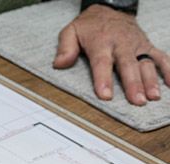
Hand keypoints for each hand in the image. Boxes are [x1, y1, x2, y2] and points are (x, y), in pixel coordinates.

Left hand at [53, 4, 169, 104]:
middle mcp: (121, 44)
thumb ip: (65, 48)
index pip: (102, 63)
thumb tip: (59, 64)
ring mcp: (136, 45)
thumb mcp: (71, 31)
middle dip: (133, 83)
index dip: (103, 79)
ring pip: (146, 62)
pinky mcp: (147, 45)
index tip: (105, 95)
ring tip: (153, 97)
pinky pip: (161, 56)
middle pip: (128, 65)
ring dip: (151, 80)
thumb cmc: (89, 26)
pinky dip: (168, 69)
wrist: (110, 8)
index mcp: (101, 42)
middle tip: (137, 100)